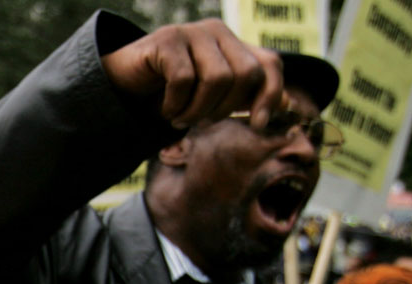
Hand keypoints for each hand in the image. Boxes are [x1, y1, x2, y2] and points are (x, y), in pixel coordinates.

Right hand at [100, 19, 285, 130]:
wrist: (122, 86)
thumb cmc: (170, 93)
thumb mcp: (214, 97)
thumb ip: (247, 96)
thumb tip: (289, 102)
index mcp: (233, 43)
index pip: (270, 63)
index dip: (270, 94)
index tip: (258, 125)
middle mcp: (216, 31)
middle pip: (246, 73)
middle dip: (225, 108)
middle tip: (201, 122)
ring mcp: (191, 32)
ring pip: (217, 79)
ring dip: (197, 110)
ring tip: (180, 119)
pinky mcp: (166, 40)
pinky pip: (184, 79)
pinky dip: (175, 104)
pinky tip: (164, 109)